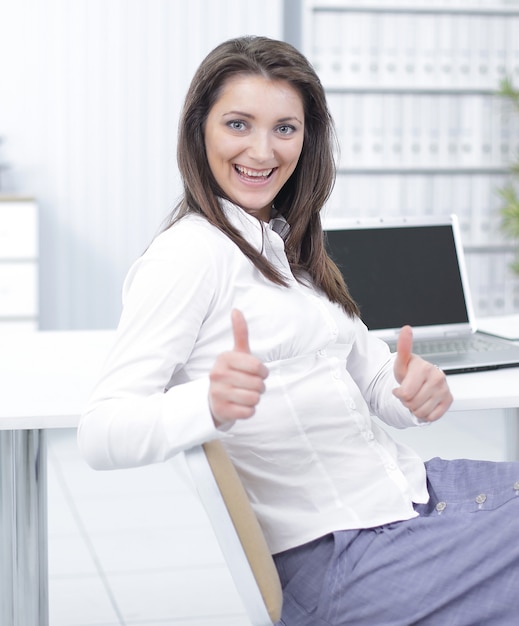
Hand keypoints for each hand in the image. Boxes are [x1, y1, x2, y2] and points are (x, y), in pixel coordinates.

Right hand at [209, 309, 268, 425]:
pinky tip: (240, 405)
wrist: (213, 398)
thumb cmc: (232, 372)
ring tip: (245, 395)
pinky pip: (249, 412)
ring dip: (255, 399)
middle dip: (259, 386)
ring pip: (254, 398)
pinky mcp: (221, 411)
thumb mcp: (236, 353)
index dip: (262, 372)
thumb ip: (240, 332)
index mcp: (224, 358)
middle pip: (258, 384)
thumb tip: (236, 309)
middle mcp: (217, 374)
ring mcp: (217, 393)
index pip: (258, 367)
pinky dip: (249, 410)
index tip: (255, 372)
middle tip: (249, 385)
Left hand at [392, 325, 452, 421]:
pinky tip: (425, 403)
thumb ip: (403, 347)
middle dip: (407, 401)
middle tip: (409, 392)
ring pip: (422, 412)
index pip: (405, 393)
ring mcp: (445, 389)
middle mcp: (438, 377)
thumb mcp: (401, 362)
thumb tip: (406, 329)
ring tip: (416, 397)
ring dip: (415, 408)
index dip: (399, 394)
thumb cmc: (409, 372)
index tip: (400, 388)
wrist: (420, 379)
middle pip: (412, 403)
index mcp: (425, 368)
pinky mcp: (449, 400)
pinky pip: (432, 416)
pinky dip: (426, 414)